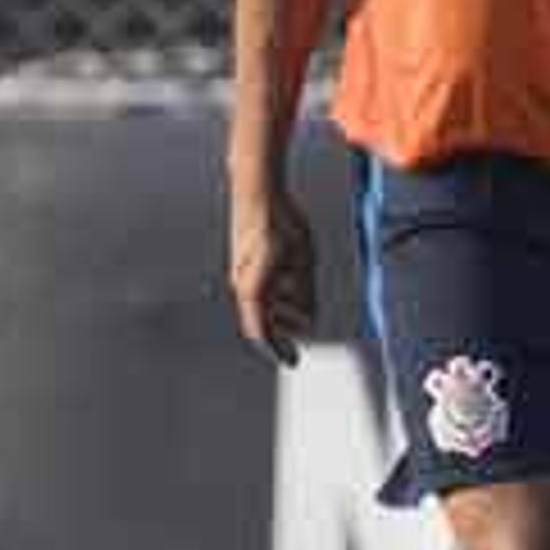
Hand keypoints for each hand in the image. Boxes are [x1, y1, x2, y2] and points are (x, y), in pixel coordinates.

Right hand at [229, 181, 316, 366]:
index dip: (277, 350)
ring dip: (286, 302)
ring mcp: (240, 273)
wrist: (257, 188)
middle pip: (265, 321)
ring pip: (264, 304)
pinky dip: (280, 289)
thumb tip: (309, 319)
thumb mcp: (304, 259)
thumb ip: (305, 292)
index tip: (293, 362)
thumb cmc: (282, 221)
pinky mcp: (243, 263)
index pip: (262, 332)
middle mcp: (242, 283)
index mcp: (254, 286)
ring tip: (300, 281)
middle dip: (288, 322)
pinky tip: (291, 271)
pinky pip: (261, 288)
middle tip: (305, 314)